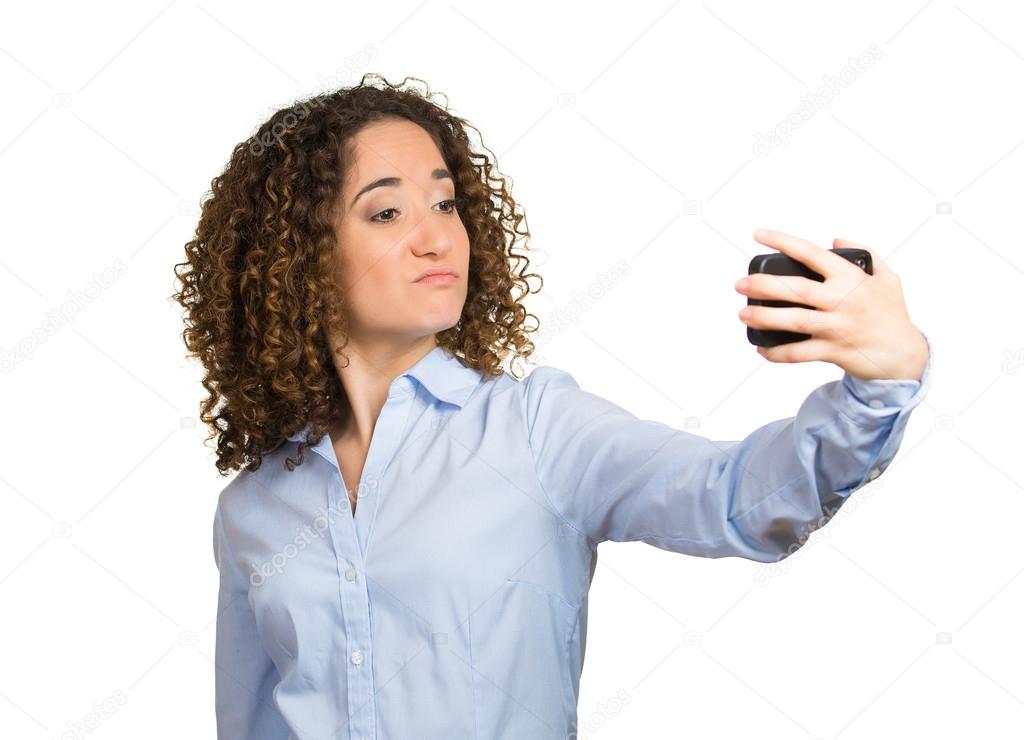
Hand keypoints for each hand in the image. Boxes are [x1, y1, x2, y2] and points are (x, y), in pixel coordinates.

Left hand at [734, 229, 928, 381]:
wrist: (904, 355)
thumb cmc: (892, 314)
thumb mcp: (887, 277)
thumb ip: (865, 253)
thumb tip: (835, 239)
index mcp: (852, 278)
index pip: (812, 253)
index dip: (783, 242)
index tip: (758, 235)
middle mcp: (843, 301)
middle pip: (796, 289)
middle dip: (763, 285)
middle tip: (740, 283)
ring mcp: (837, 327)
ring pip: (794, 321)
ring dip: (764, 317)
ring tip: (743, 313)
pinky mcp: (833, 352)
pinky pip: (799, 354)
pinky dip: (777, 352)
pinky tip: (761, 347)